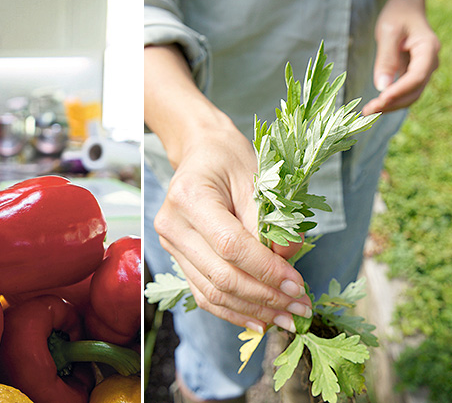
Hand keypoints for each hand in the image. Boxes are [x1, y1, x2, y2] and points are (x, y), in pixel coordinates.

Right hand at [154, 122, 311, 332]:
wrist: (201, 153)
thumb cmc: (230, 159)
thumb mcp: (256, 177)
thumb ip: (272, 221)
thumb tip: (289, 263)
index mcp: (189, 196)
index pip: (231, 246)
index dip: (267, 271)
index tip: (299, 286)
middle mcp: (172, 224)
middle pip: (221, 275)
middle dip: (265, 297)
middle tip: (300, 308)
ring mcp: (171, 244)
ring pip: (212, 291)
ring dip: (252, 310)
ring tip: (286, 318)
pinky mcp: (177, 257)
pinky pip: (204, 292)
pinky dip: (232, 311)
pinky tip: (259, 320)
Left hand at [363, 0, 437, 115]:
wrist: (406, 7)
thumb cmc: (397, 15)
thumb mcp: (388, 32)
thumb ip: (386, 58)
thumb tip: (381, 86)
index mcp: (428, 49)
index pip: (416, 76)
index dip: (399, 91)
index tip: (380, 100)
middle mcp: (429, 62)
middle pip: (414, 90)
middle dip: (392, 103)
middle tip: (367, 111)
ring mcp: (422, 69)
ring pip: (410, 95)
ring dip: (390, 105)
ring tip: (368, 112)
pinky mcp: (412, 73)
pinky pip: (404, 91)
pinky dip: (391, 100)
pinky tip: (375, 105)